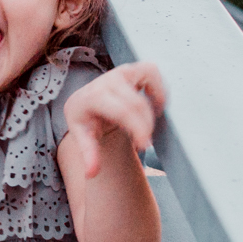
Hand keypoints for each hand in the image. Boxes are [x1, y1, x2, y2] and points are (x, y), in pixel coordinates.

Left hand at [64, 62, 165, 177]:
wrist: (87, 103)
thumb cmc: (87, 121)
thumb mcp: (84, 138)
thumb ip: (89, 155)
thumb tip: (92, 173)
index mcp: (92, 97)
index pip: (122, 111)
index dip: (138, 128)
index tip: (144, 145)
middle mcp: (106, 80)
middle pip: (138, 103)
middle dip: (146, 125)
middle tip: (145, 142)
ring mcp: (120, 71)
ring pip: (148, 81)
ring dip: (155, 101)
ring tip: (150, 119)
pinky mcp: (133, 68)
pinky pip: (153, 72)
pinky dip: (158, 87)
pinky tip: (154, 104)